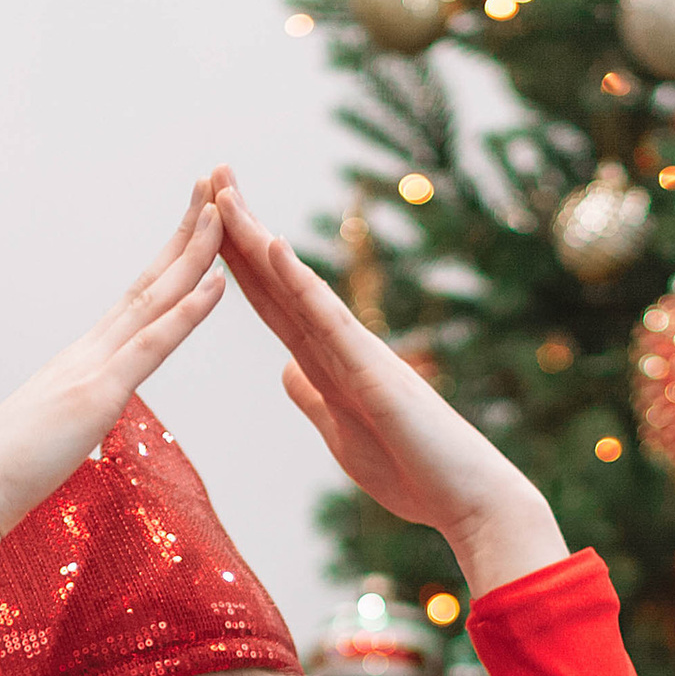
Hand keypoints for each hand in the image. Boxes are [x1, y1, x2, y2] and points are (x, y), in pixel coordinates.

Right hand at [0, 186, 225, 629]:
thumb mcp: (51, 446)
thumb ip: (70, 428)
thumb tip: (76, 433)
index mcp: (80, 367)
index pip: (135, 305)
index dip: (167, 264)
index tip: (193, 228)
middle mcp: (87, 354)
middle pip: (149, 283)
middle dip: (185, 234)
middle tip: (214, 185)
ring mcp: (93, 369)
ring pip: (155, 299)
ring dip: (195, 253)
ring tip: (225, 211)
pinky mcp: (97, 396)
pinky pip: (152, 344)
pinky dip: (188, 310)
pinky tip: (218, 282)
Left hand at [211, 169, 565, 599]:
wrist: (467, 500)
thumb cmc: (414, 472)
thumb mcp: (340, 434)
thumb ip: (314, 398)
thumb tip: (288, 371)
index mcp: (325, 362)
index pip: (271, 303)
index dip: (236, 261)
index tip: (206, 219)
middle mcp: (338, 344)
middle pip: (276, 280)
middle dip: (240, 228)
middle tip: (210, 174)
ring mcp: (356, 352)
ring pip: (295, 287)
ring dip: (256, 239)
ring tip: (224, 194)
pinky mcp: (371, 370)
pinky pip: (327, 320)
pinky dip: (299, 283)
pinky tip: (272, 248)